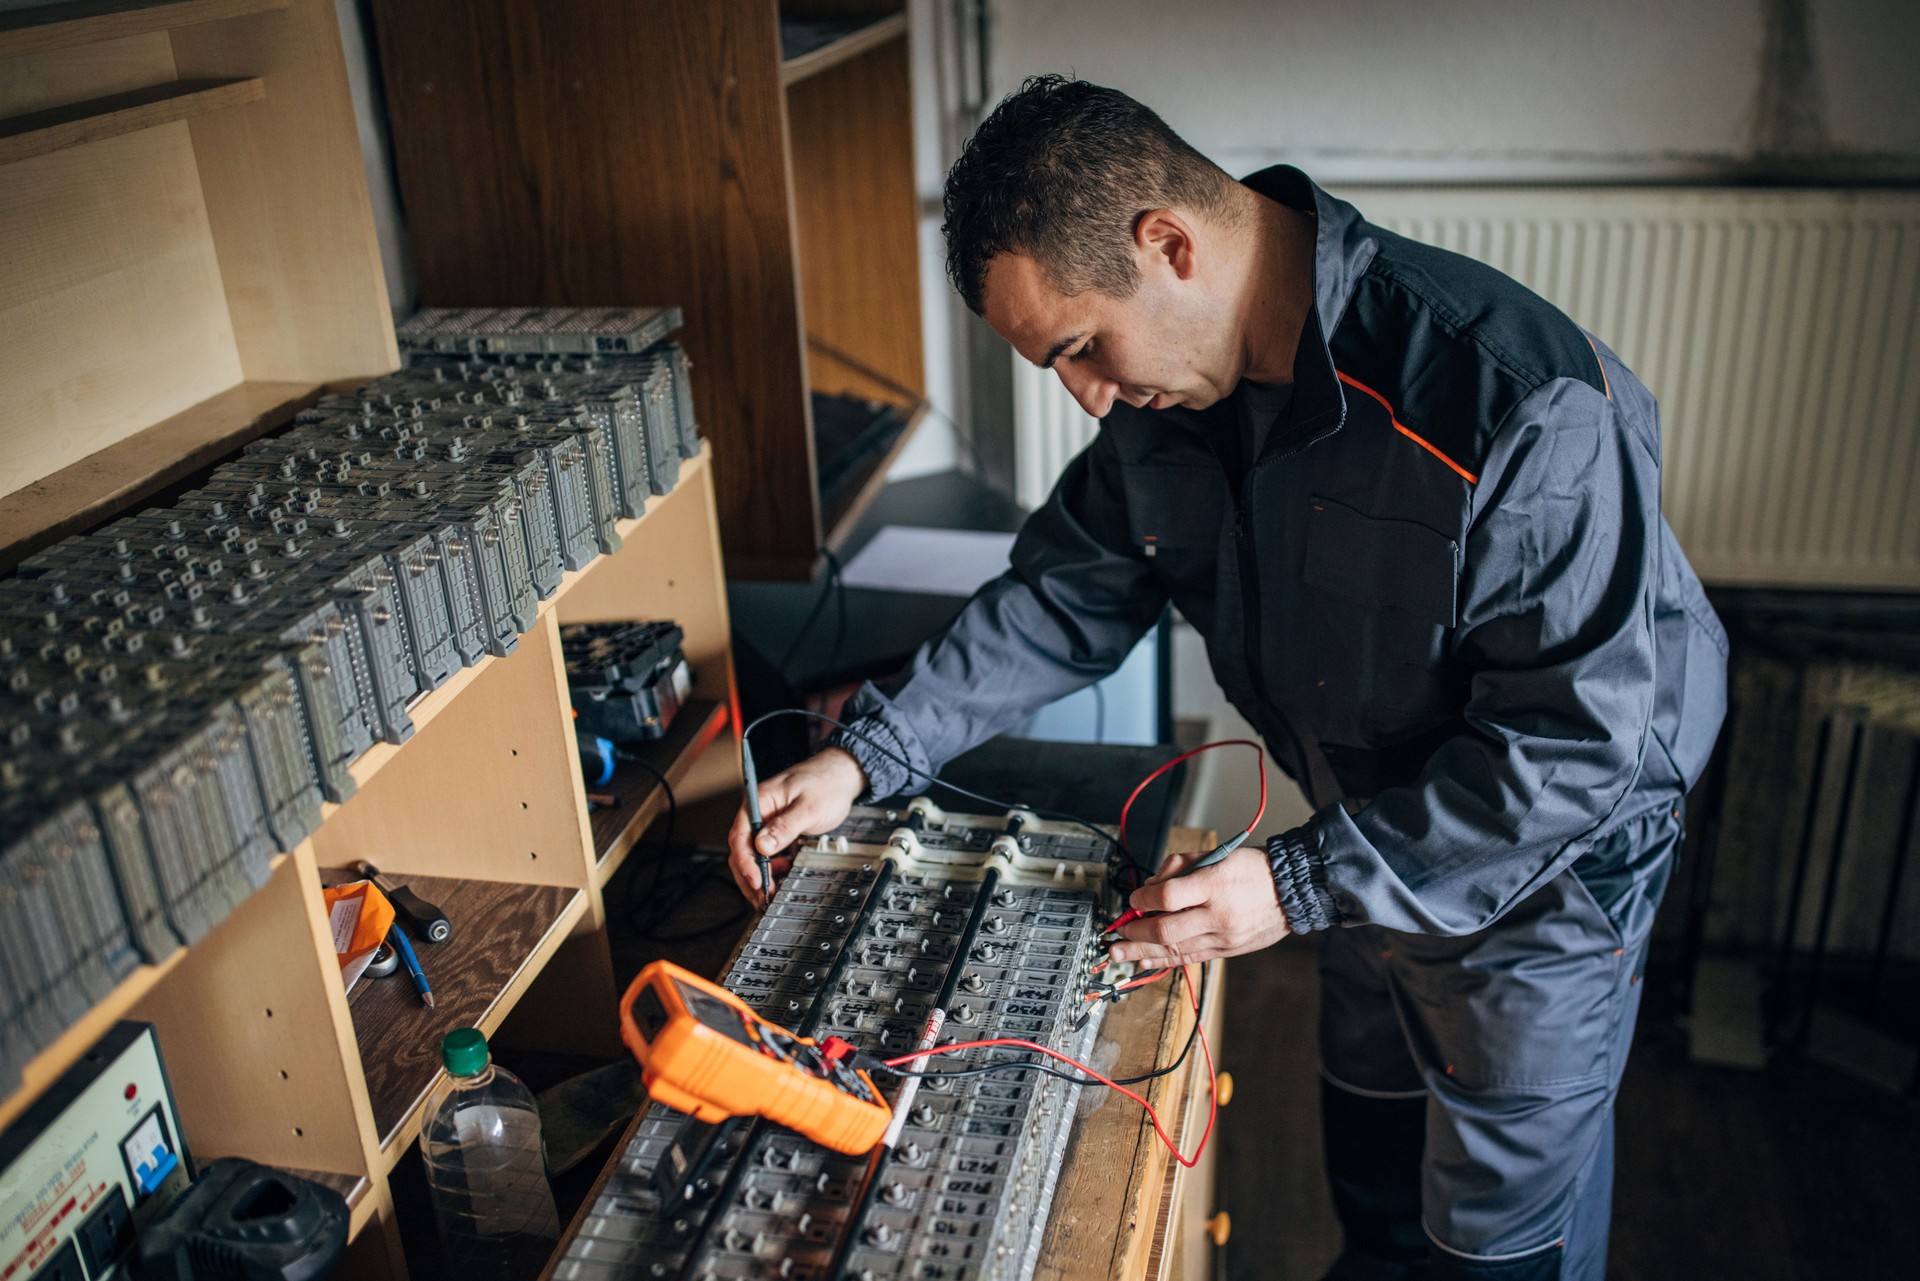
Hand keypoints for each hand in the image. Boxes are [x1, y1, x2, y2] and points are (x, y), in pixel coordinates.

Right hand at [727, 747, 867, 907]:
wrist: (841, 774)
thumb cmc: (826, 783)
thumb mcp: (808, 807)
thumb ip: (785, 826)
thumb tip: (762, 846)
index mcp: (759, 802)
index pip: (740, 836)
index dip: (746, 862)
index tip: (757, 880)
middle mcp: (758, 813)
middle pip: (741, 849)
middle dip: (750, 876)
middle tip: (762, 896)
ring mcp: (767, 822)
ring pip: (752, 855)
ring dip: (759, 875)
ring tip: (769, 894)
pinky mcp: (778, 830)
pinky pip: (767, 853)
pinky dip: (771, 869)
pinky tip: (779, 878)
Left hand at [1105, 846, 1289, 966]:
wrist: (1293, 891)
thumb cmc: (1254, 869)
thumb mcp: (1216, 855)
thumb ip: (1179, 867)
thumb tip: (1150, 888)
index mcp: (1215, 884)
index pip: (1168, 896)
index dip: (1143, 899)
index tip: (1133, 899)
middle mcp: (1218, 915)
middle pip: (1166, 930)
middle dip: (1135, 933)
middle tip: (1117, 932)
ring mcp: (1224, 937)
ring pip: (1175, 950)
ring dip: (1142, 953)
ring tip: (1119, 954)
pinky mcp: (1227, 951)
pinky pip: (1191, 958)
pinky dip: (1165, 961)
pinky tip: (1146, 962)